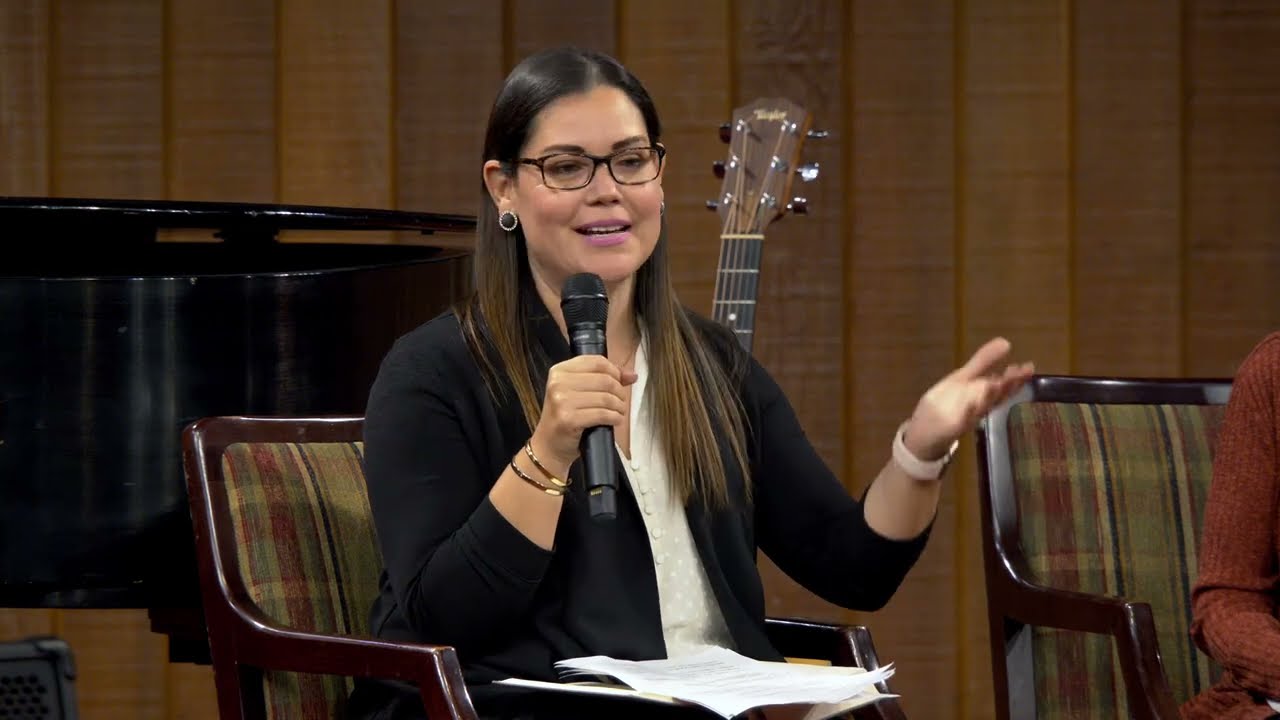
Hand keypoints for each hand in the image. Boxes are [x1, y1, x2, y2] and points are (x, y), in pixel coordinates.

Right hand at [530, 355, 637, 468]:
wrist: (549, 445)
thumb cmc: (566, 418)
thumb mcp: (578, 392)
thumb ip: (603, 379)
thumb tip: (632, 375)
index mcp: (559, 371)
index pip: (596, 362)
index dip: (614, 371)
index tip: (620, 382)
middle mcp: (558, 383)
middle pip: (604, 379)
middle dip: (619, 392)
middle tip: (621, 402)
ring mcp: (562, 401)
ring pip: (606, 397)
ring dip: (619, 406)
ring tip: (619, 412)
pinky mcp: (569, 419)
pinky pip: (602, 414)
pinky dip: (615, 418)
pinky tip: (615, 420)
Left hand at [904, 337, 1034, 458]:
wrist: (927, 431)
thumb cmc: (949, 402)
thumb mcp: (964, 378)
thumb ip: (983, 361)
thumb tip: (1005, 342)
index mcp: (983, 395)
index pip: (1003, 386)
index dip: (1016, 378)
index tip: (1028, 368)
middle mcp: (980, 407)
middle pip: (997, 396)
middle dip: (1008, 386)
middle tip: (1021, 374)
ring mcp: (967, 418)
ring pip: (982, 407)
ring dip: (989, 396)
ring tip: (997, 382)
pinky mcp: (951, 426)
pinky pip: (960, 420)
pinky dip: (965, 412)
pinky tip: (969, 404)